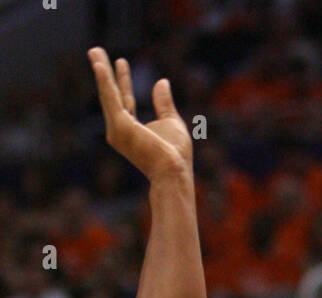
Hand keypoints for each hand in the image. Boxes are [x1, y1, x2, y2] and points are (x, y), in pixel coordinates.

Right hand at [88, 48, 191, 179]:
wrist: (174, 171)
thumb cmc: (175, 154)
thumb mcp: (171, 122)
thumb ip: (164, 103)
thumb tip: (162, 82)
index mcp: (132, 129)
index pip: (126, 100)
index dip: (123, 80)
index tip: (121, 62)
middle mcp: (119, 130)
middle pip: (111, 95)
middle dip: (104, 72)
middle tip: (95, 51)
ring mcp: (117, 129)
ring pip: (108, 94)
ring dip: (101, 71)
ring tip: (94, 50)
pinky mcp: (119, 126)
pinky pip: (111, 98)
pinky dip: (105, 80)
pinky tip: (99, 65)